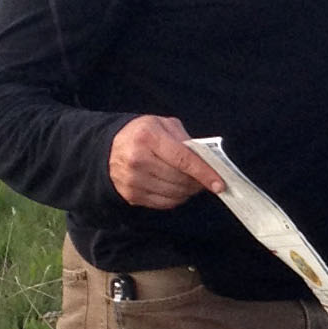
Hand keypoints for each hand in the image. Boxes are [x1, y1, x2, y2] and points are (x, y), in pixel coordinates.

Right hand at [108, 114, 224, 208]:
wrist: (108, 149)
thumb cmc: (142, 134)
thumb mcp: (162, 125)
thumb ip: (185, 140)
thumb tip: (207, 161)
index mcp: (148, 137)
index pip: (183, 159)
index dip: (204, 173)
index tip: (219, 183)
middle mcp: (138, 159)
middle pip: (180, 179)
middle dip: (198, 182)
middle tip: (207, 179)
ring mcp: (133, 180)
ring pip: (175, 193)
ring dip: (189, 191)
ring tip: (191, 182)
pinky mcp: (132, 195)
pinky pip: (165, 203)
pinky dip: (177, 198)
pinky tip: (177, 188)